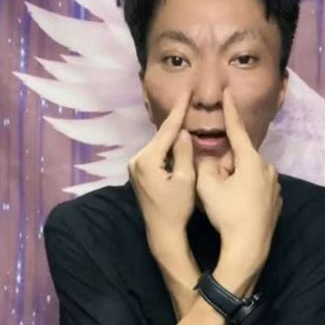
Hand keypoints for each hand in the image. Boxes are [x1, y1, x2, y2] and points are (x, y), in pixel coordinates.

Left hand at [128, 90, 194, 252]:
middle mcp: (137, 160)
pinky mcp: (139, 172)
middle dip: (176, 121)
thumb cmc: (176, 208)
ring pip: (159, 144)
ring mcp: (135, 166)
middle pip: (161, 136)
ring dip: (173, 135)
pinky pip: (156, 153)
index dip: (179, 110)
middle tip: (189, 101)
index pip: (167, 130)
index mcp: (147, 160)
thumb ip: (183, 152)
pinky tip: (178, 140)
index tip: (186, 92)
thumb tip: (183, 132)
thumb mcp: (185, 179)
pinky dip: (168, 147)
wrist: (162, 232)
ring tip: (187, 118)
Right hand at [196, 88, 282, 267]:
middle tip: (214, 186)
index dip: (230, 111)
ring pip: (247, 173)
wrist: (248, 248)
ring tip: (225, 201)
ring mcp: (274, 185)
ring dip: (234, 179)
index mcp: (251, 161)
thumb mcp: (207, 186)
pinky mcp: (276, 200)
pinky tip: (238, 209)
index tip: (228, 92)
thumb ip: (205, 164)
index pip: (237, 130)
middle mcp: (267, 168)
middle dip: (225, 165)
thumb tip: (210, 157)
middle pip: (239, 157)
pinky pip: (256, 186)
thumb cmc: (227, 214)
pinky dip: (245, 190)